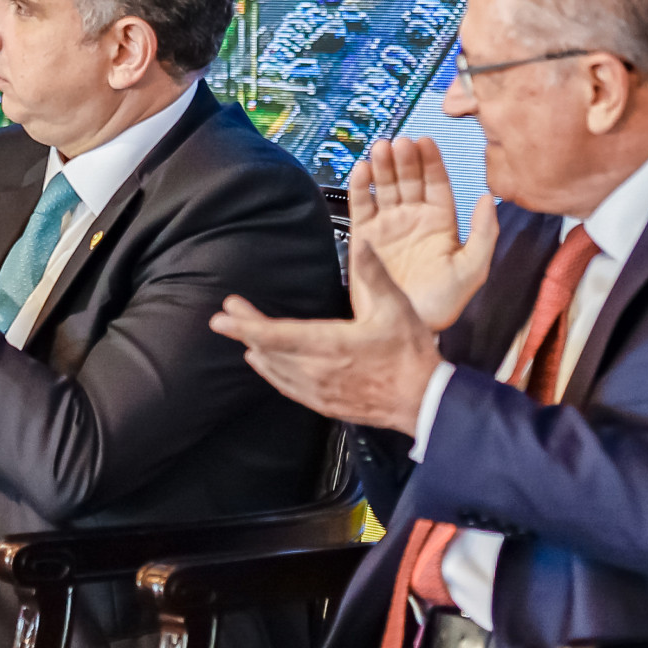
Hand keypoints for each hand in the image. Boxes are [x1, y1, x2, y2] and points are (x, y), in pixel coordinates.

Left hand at [210, 239, 442, 433]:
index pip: (276, 335)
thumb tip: (362, 243)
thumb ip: (375, 274)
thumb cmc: (411, 355)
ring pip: (274, 370)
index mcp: (331, 345)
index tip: (222, 316)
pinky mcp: (325, 404)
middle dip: (244, 330)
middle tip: (227, 313)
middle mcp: (319, 371)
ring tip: (242, 331)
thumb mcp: (396, 308)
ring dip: (256, 349)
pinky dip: (270, 372)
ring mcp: (320, 391)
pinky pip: (287, 387)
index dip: (246, 325)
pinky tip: (263, 363)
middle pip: (268, 350)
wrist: (425, 402)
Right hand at [347, 137, 497, 330]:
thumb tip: (488, 198)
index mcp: (441, 222)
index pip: (436, 183)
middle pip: (409, 179)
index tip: (425, 141)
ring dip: (383, 166)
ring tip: (381, 148)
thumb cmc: (443, 303)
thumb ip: (483, 233)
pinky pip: (361, 203)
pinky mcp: (364, 234)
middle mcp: (414, 218)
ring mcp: (388, 224)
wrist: (408, 325)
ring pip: (385, 186)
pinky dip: (359, 185)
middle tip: (400, 143)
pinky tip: (361, 168)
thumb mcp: (473, 270)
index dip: (431, 161)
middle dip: (405, 159)